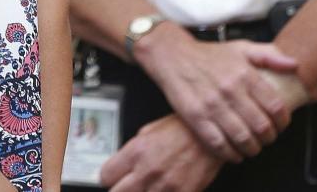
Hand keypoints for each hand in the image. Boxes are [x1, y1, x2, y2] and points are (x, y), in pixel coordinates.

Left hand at [101, 115, 222, 191]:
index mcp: (136, 152)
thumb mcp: (148, 132)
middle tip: (127, 185)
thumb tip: (121, 165)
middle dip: (120, 190)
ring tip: (147, 185)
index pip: (106, 176)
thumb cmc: (181, 131)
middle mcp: (147, 171)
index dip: (108, 178)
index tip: (113, 178)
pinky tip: (162, 188)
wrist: (210, 137)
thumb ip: (131, 152)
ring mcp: (165, 186)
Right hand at [135, 23, 296, 160]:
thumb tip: (294, 66)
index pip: (275, 107)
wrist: (171, 55)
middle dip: (269, 138)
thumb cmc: (208, 55)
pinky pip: (218, 143)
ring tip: (252, 147)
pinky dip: (230, 154)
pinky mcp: (195, 116)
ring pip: (242, 138)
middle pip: (261, 126)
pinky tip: (233, 153)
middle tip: (266, 138)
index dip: (283, 121)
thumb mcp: (241, 48)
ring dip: (251, 149)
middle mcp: (230, 90)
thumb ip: (270, 56)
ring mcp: (211, 104)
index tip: (280, 125)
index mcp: (244, 74)